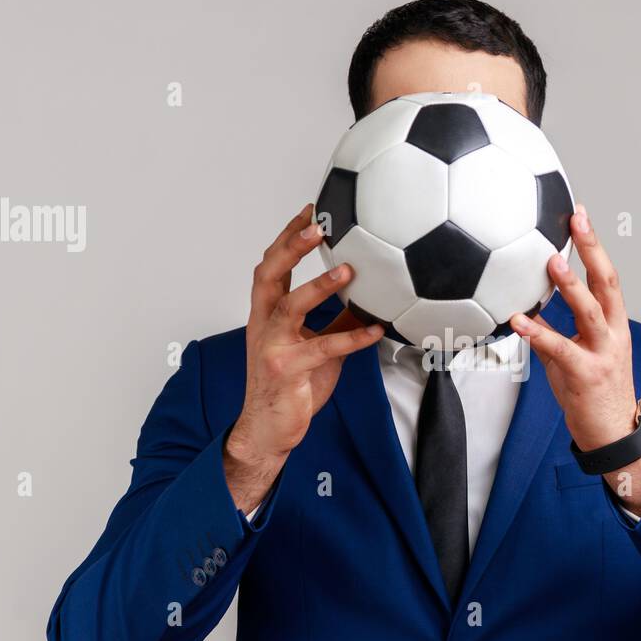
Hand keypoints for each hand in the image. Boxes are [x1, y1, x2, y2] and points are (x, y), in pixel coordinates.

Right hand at [224, 204, 384, 511]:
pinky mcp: (288, 371)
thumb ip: (336, 320)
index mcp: (266, 314)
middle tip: (317, 225)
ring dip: (318, 287)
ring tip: (348, 270)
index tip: (308, 210)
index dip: (287, 236)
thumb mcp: (316, 346)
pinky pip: (324, 349)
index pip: (271, 265)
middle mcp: (263, 325)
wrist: (269, 429)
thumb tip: (370, 298)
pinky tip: (376, 329)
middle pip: (269, 275)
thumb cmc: (291, 386)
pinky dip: (352, 338)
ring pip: (290, 308)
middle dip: (290, 247)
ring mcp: (272, 347)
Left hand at [509, 204, 640, 514]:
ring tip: (551, 264)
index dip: (595, 246)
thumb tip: (524, 308)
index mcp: (615, 324)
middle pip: (608, 283)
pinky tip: (518, 320)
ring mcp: (603, 353)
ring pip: (591, 312)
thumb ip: (554, 330)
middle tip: (576, 220)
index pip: (608, 277)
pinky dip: (539, 333)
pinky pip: (560, 349)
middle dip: (593, 250)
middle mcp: (614, 334)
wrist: (613, 435)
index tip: (580, 216)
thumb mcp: (576, 356)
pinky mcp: (586, 374)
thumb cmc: (594, 394)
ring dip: (572, 286)